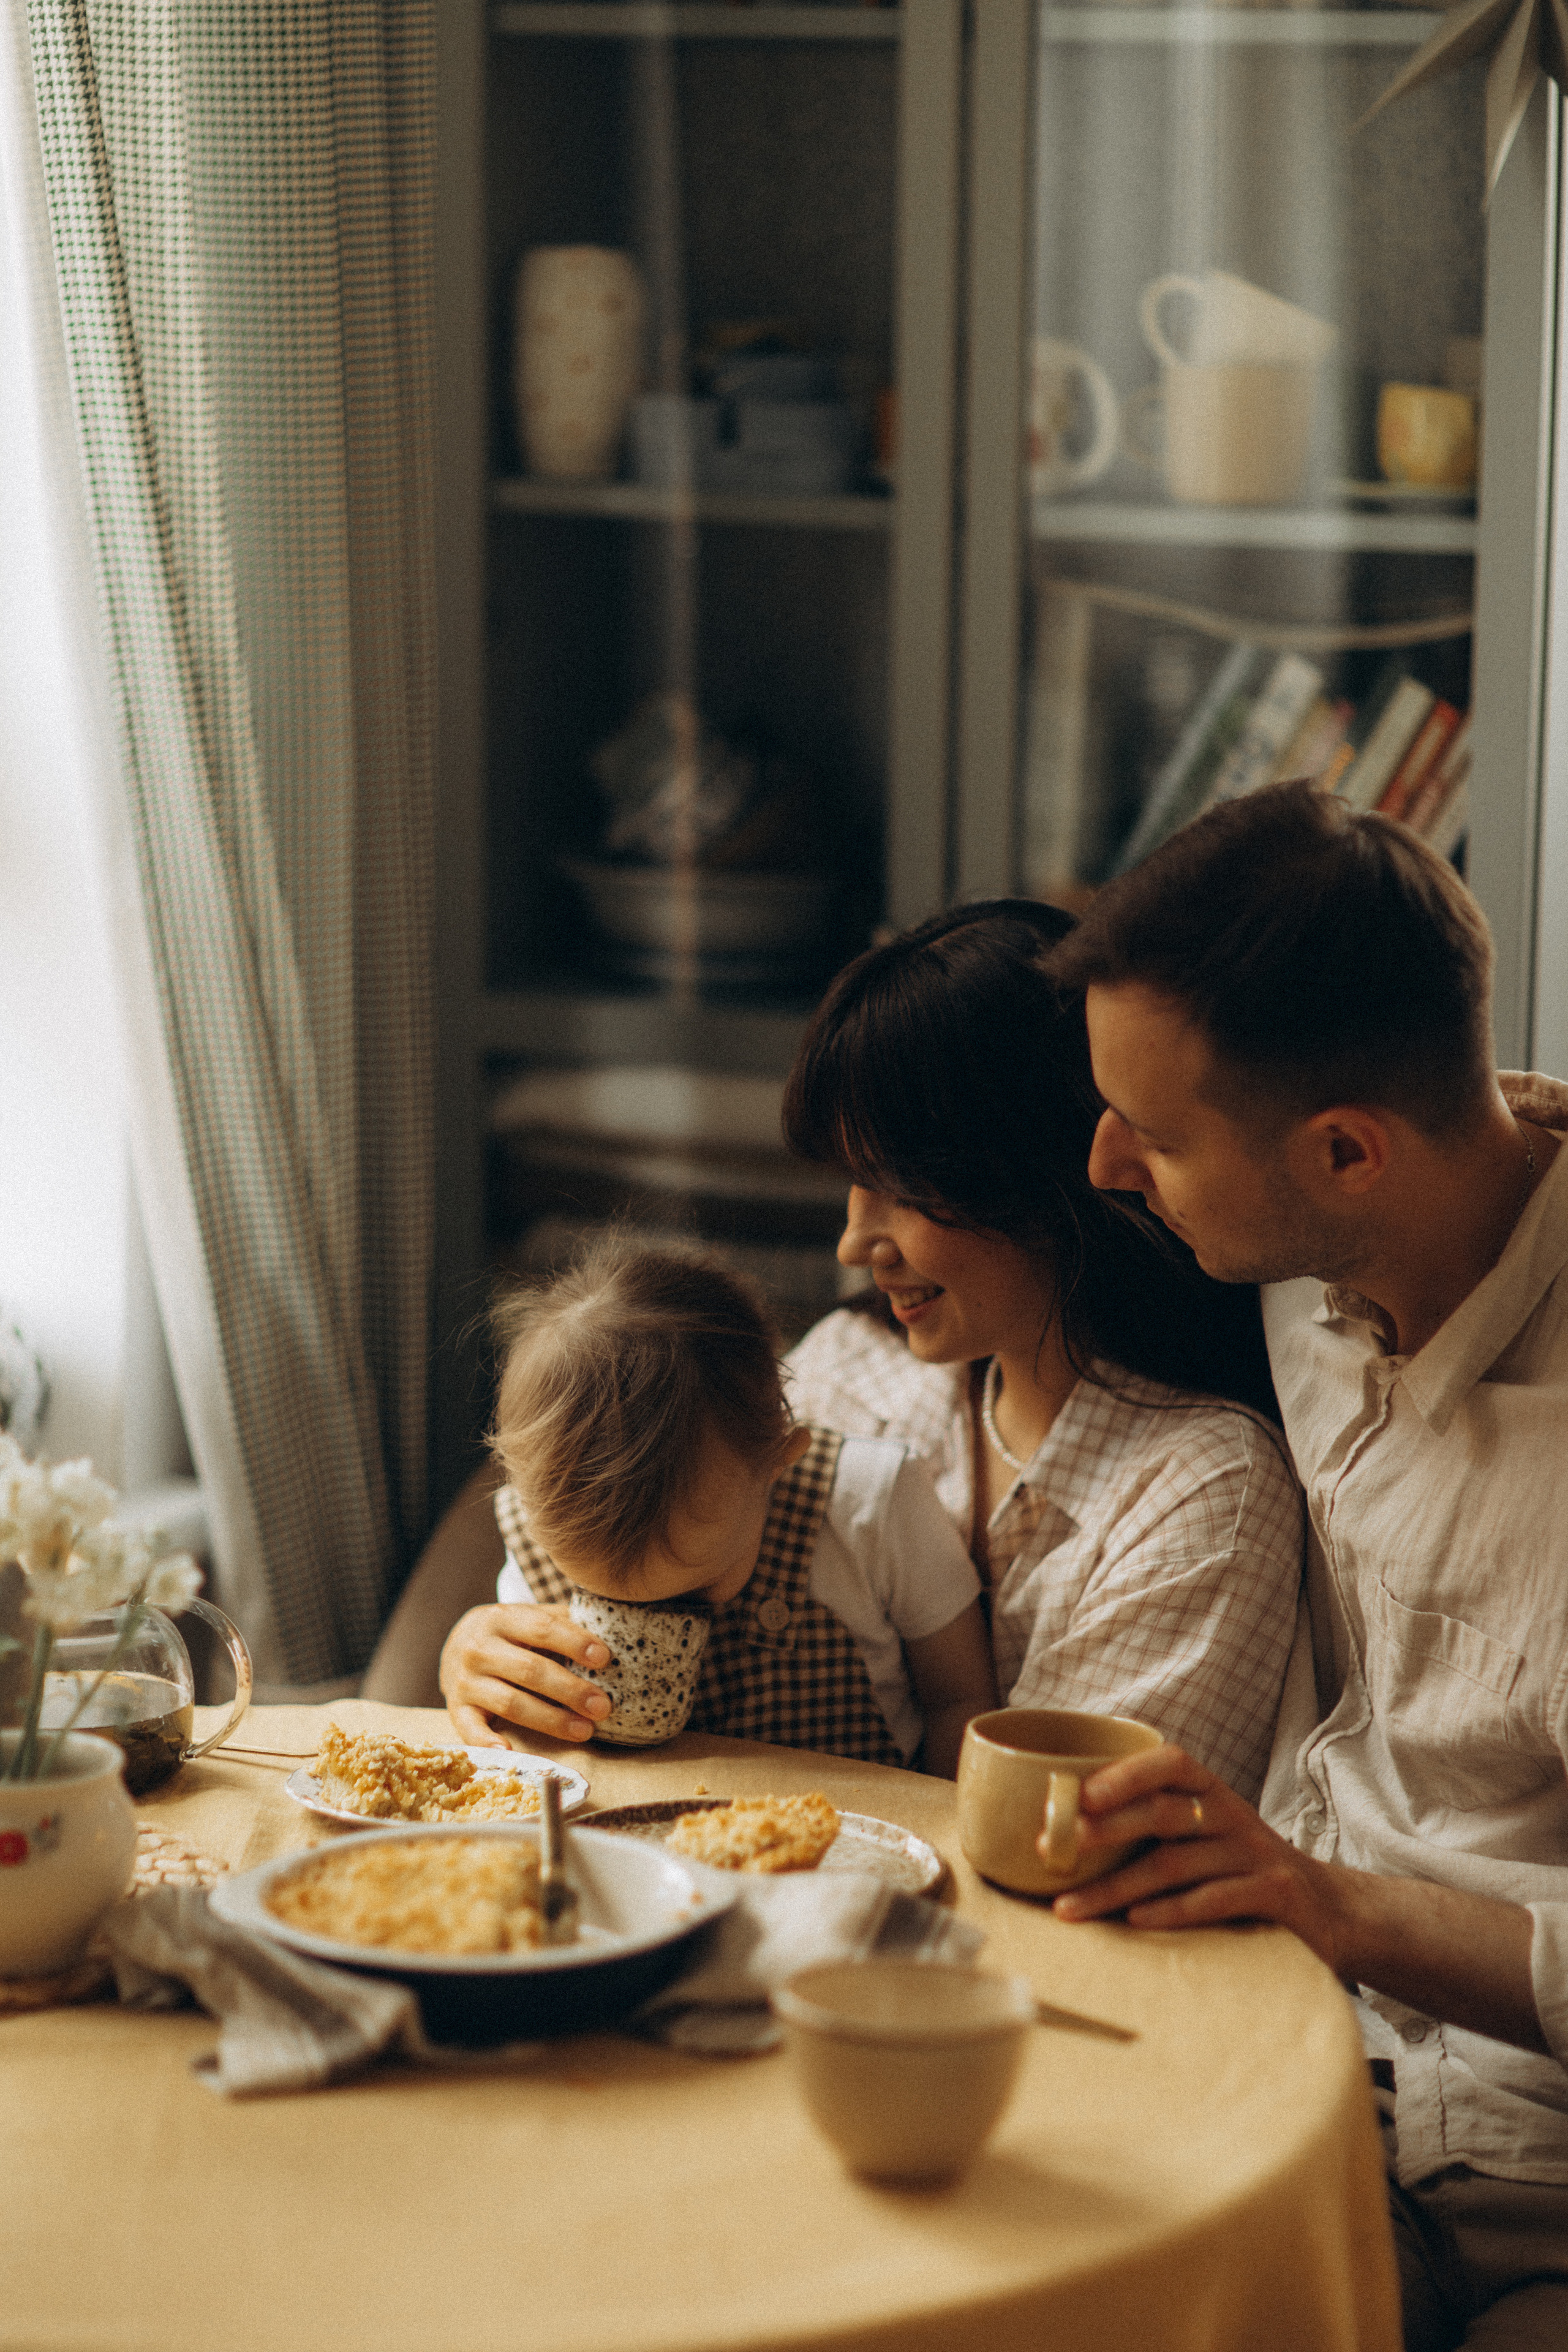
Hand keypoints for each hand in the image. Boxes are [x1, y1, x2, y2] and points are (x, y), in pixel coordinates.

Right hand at [439, 1603, 613, 1745]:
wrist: (458, 1645)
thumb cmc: (511, 1635)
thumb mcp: (529, 1618)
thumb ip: (562, 1622)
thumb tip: (610, 1632)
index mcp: (502, 1618)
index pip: (542, 1628)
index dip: (574, 1642)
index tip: (604, 1657)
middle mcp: (479, 1648)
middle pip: (530, 1670)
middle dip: (570, 1690)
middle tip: (603, 1706)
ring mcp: (464, 1681)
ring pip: (511, 1703)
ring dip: (551, 1720)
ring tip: (585, 1730)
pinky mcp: (456, 1710)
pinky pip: (471, 1730)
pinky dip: (488, 1743)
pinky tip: (512, 1752)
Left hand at [1047, 1742, 1344, 1970]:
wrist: (1328, 1907)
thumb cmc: (1239, 1867)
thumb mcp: (1204, 1833)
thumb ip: (1153, 1823)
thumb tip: (1065, 1829)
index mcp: (1211, 1791)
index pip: (1170, 1763)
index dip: (1125, 1773)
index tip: (1079, 1793)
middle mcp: (1232, 1814)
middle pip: (1164, 1812)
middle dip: (1106, 1828)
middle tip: (1057, 1847)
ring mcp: (1254, 1853)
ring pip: (1175, 1865)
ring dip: (1116, 1887)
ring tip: (1069, 1906)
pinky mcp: (1272, 1895)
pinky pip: (1214, 1900)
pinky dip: (1170, 1911)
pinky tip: (1134, 1921)